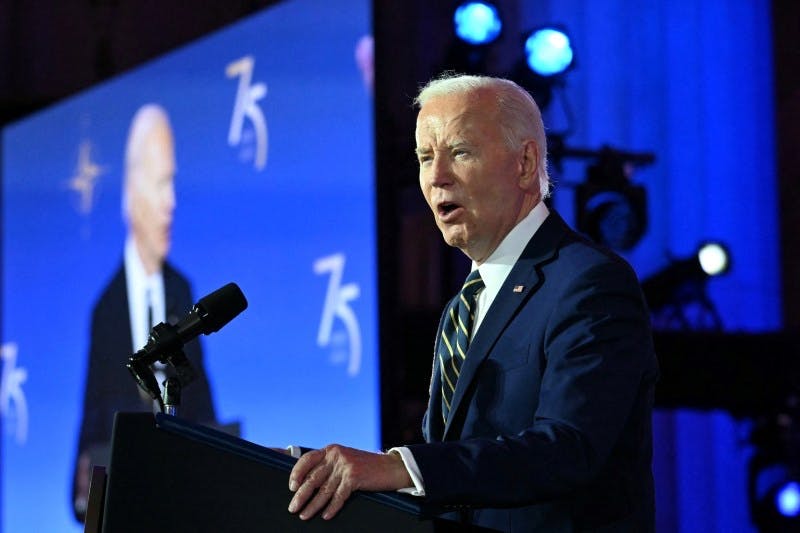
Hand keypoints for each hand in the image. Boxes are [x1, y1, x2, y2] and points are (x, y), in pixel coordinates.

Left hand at [287, 444, 411, 520]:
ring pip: (324, 490)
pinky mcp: (354, 477)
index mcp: (331, 450)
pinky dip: (331, 508)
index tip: (292, 487)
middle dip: (301, 495)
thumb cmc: (365, 467)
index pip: (307, 459)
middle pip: (313, 478)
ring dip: (313, 505)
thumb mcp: (344, 459)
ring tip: (304, 515)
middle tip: (293, 508)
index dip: (296, 473)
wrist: (390, 468)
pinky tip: (325, 516)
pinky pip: (338, 496)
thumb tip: (307, 483)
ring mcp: (345, 466)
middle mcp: (336, 455)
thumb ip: (328, 466)